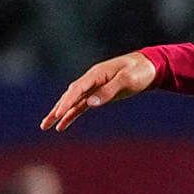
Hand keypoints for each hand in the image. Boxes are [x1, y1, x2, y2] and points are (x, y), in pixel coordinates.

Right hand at [41, 51, 157, 130]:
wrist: (148, 66)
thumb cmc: (139, 71)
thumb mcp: (127, 80)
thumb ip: (108, 91)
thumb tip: (90, 103)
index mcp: (96, 74)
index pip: (77, 89)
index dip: (67, 102)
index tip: (58, 114)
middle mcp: (91, 80)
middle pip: (69, 96)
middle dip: (57, 110)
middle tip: (45, 124)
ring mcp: (94, 87)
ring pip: (72, 102)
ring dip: (59, 114)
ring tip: (46, 126)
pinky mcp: (99, 94)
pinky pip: (81, 105)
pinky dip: (72, 114)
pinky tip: (63, 124)